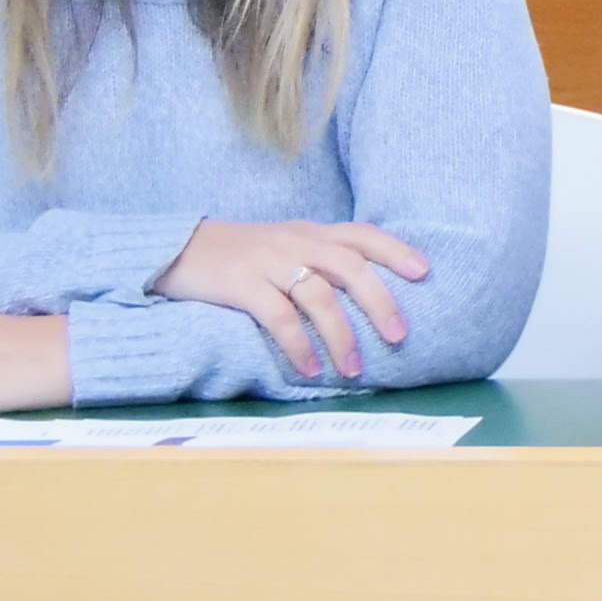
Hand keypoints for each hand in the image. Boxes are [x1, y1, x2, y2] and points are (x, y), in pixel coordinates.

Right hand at [154, 216, 433, 385]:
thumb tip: (366, 294)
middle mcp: (295, 242)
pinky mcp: (240, 284)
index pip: (362, 234)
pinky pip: (278, 316)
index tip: (425, 272)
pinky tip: (310, 367)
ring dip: (341, 335)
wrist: (176, 249)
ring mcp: (268, 262)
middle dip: (379, 301)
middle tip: (400, 335)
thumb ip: (319, 260)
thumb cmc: (240, 254)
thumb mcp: (284, 246)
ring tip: (354, 368)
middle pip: (350, 266)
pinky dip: (298, 344)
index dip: (396, 250)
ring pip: (318, 295)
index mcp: (311, 233)